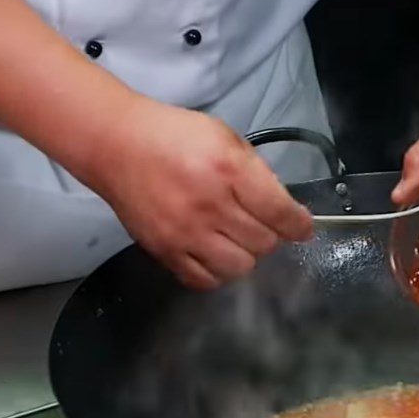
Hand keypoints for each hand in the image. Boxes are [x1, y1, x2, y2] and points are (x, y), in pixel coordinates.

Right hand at [83, 96, 312, 289]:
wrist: (116, 145)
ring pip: (239, 267)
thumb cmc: (175, 137)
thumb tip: (285, 209)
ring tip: (236, 239)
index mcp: (229, 170)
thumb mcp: (226, 138)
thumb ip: (258, 173)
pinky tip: (215, 253)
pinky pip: (205, 280)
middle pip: (264, 244)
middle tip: (259, 223)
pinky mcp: (164, 251)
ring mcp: (185, 233)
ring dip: (246, 255)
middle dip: (270, 235)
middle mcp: (209, 205)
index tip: (302, 227)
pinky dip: (217, 272)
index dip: (299, 225)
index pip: (280, 213)